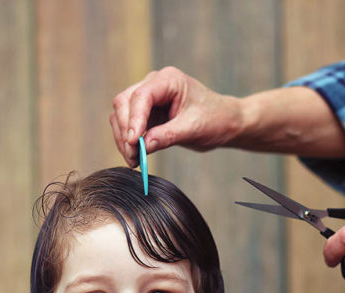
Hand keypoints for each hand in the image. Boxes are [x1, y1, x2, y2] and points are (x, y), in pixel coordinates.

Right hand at [110, 66, 242, 165]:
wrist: (224, 122)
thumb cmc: (214, 119)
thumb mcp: (193, 128)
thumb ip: (168, 135)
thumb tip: (144, 146)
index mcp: (168, 80)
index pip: (141, 96)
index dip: (134, 119)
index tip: (133, 142)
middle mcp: (154, 84)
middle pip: (124, 103)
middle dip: (125, 131)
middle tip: (133, 156)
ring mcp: (148, 99)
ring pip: (121, 115)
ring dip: (123, 138)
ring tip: (134, 160)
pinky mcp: (146, 113)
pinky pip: (127, 125)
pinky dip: (128, 141)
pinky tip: (136, 156)